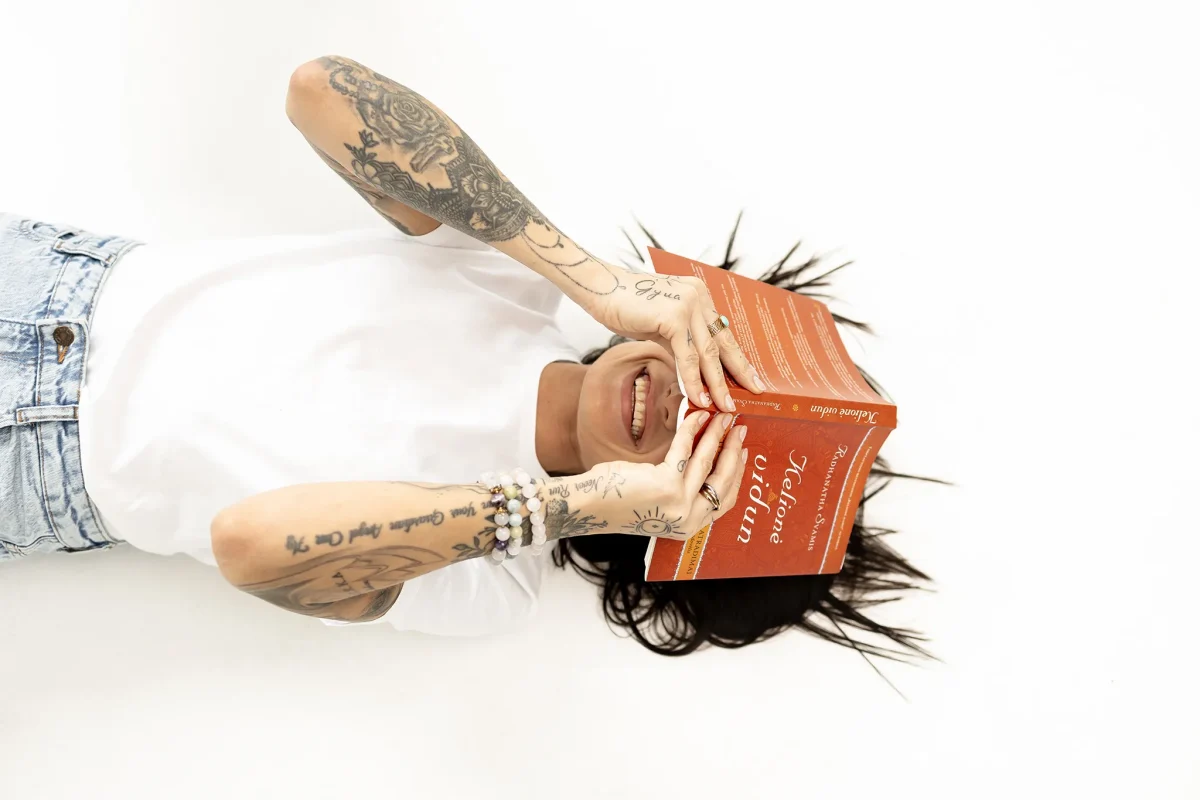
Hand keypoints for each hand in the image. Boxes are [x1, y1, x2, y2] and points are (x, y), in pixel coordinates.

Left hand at [579, 410, 748, 541]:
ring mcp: (679, 504)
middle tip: (739, 428)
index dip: (737, 474)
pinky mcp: (666, 485)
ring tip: (722, 417)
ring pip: (707, 462)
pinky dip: (692, 429)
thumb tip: (704, 460)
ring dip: (717, 435)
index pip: (724, 500)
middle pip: (723, 481)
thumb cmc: (620, 502)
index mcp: (689, 527)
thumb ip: (683, 492)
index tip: (743, 453)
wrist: (591, 507)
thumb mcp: (660, 503)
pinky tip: (696, 416)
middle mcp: (688, 519)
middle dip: (734, 451)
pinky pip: (685, 450)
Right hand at [584, 264, 764, 411]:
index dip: (737, 359)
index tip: (751, 378)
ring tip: (724, 406)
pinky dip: (692, 380)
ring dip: (716, 384)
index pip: (723, 334)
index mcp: (700, 297)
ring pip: (707, 353)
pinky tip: (698, 397)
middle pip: (723, 343)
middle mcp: (699, 298)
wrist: (602, 288)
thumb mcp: (663, 323)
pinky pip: (686, 357)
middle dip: (739, 372)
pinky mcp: (673, 317)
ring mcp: (688, 306)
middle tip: (753, 393)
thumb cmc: (628, 306)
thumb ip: (682, 341)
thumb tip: (695, 369)